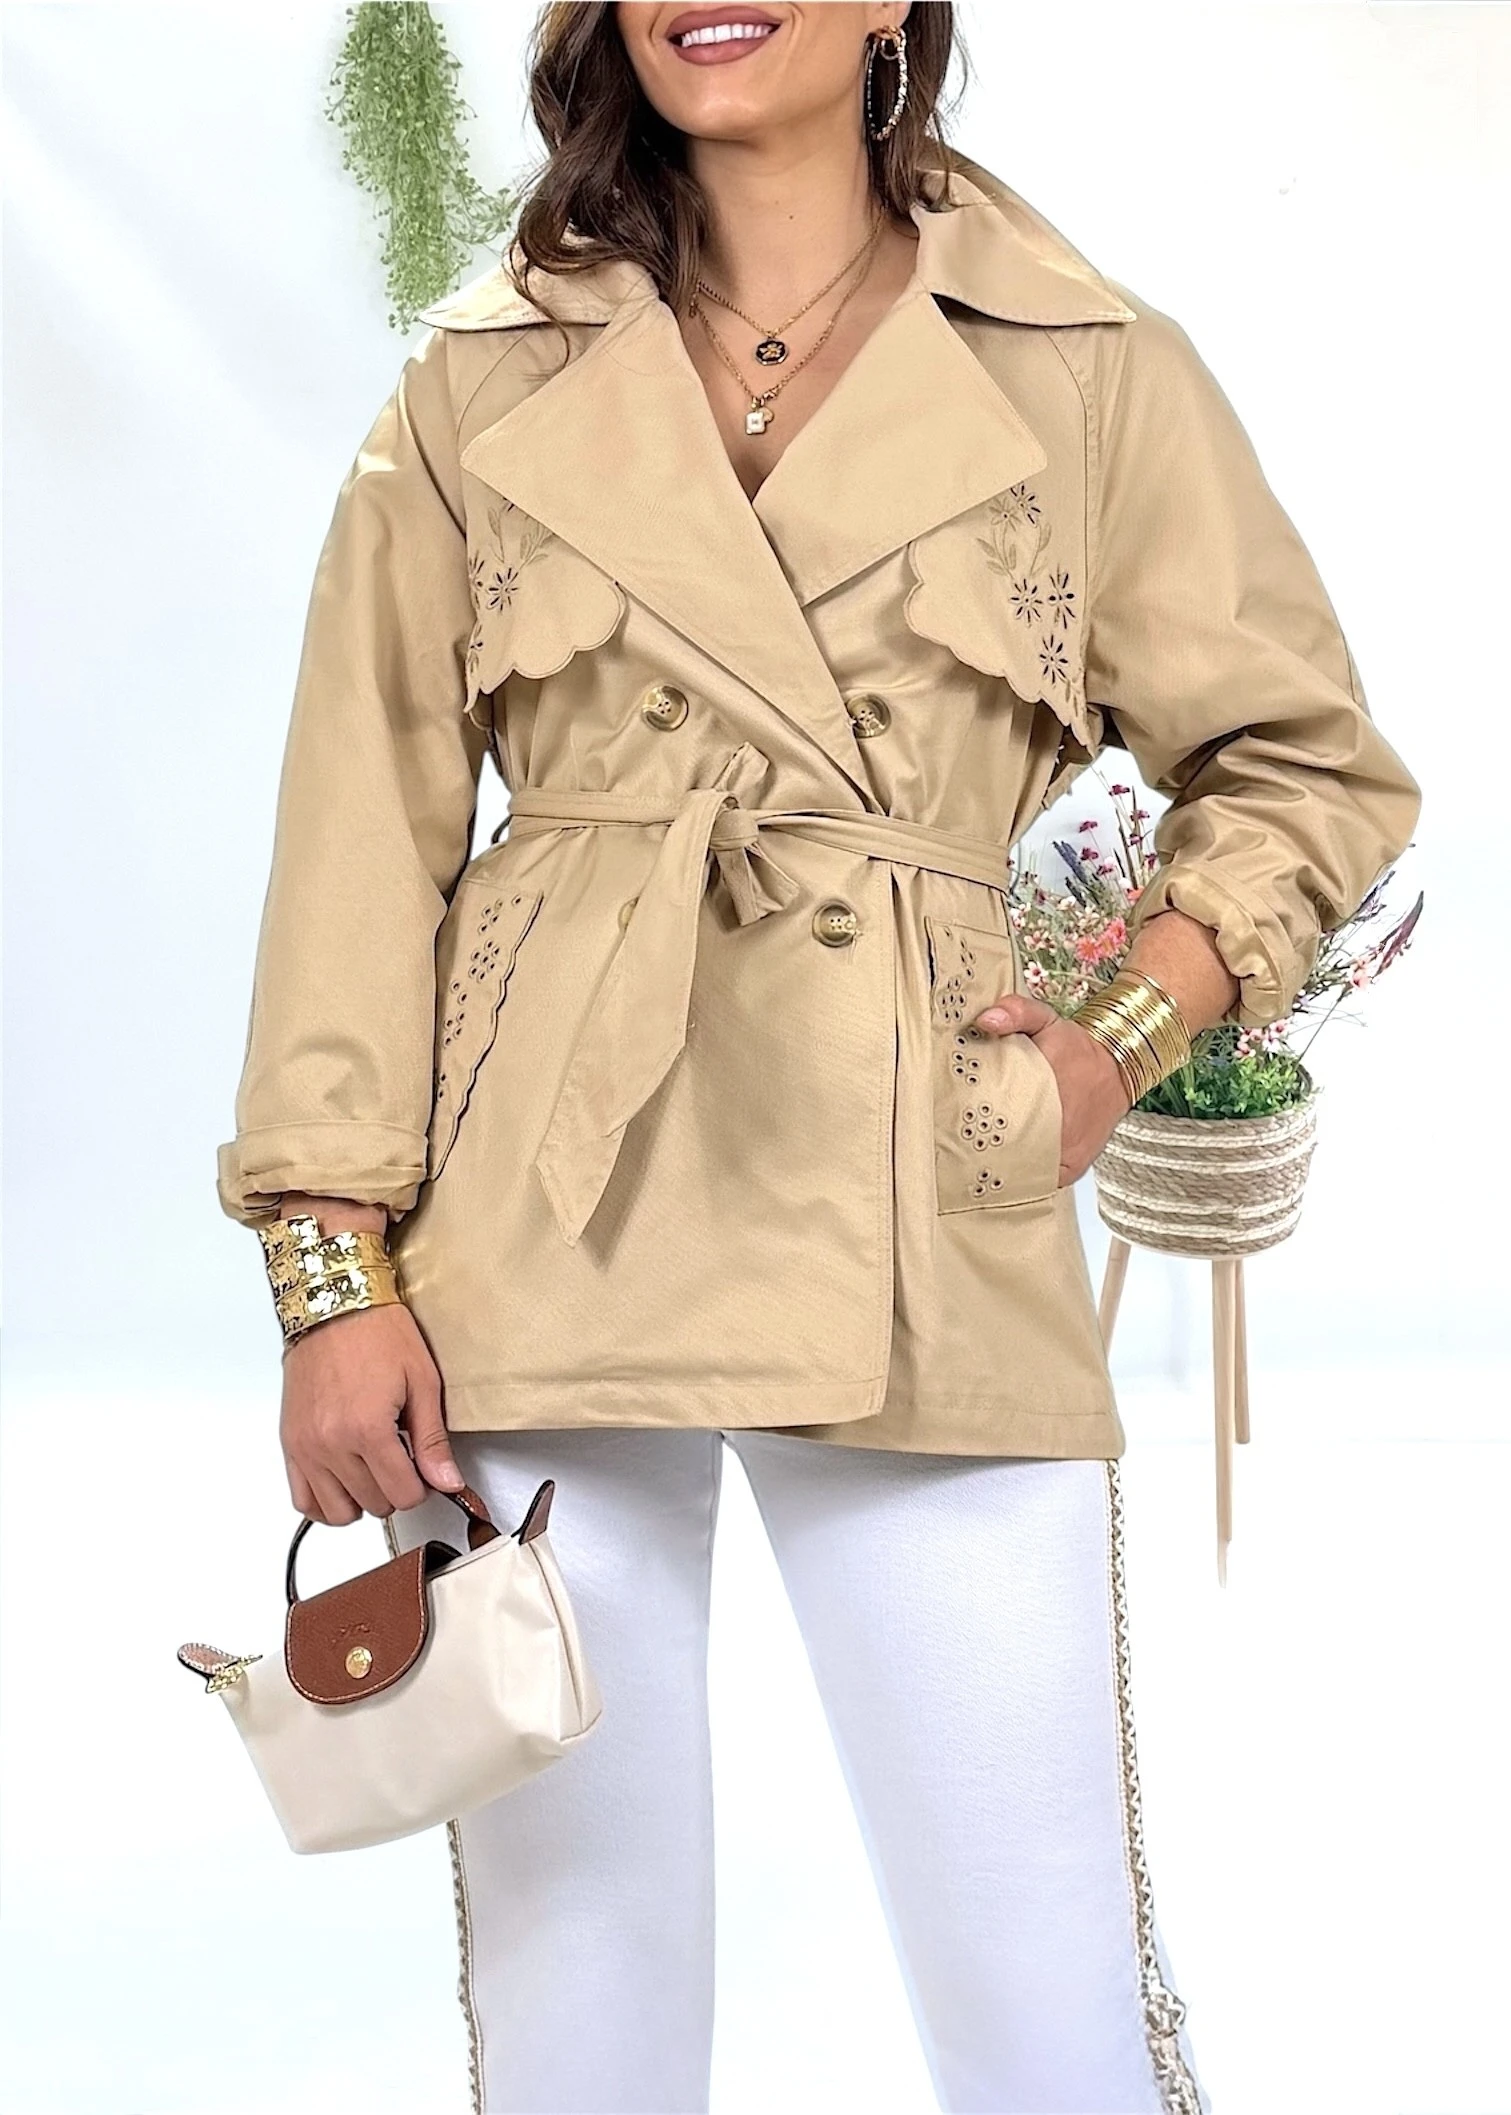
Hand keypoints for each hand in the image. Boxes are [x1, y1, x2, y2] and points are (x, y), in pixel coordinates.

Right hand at [279, 1301, 464, 1525]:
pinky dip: (326, 1502)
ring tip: (374, 1469)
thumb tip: (448, 1482)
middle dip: (395, 1488)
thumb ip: (432, 1440)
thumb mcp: (421, 1381)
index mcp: (367, 1429)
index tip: (425, 1468)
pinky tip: (345, 1483)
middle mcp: (331, 1444)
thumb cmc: (377, 1333)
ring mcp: (306, 1447)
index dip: (423, 1486)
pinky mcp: (290, 1443)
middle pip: (374, 1504)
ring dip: (362, 1499)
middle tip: (402, 1458)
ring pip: (338, 1512)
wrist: (333, 1304)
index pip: (403, 1495)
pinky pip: (303, 1500)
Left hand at [971, 993, 1131, 1187]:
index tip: (953, 1132)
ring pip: (1023, 1174)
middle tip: (958, 1152)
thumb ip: (1016, 1013)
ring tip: (976, 1166)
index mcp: (1041, 1096)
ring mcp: (1066, 1155)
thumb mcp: (1046, 1020)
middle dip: (981, 1153)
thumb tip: (987, 1020)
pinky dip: (1026, 1179)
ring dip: (1002, 1170)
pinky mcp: (1073, 1168)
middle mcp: (1056, 1132)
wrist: (1121, 1067)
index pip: (994, 1126)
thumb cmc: (1078, 1048)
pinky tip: (1006, 1174)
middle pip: (1005, 1155)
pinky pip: (1042, 1182)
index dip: (970, 1132)